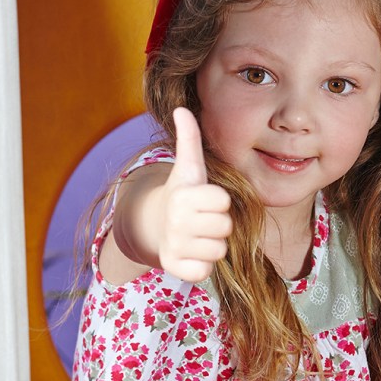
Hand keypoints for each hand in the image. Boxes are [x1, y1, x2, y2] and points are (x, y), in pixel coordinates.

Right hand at [155, 107, 231, 281]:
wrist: (155, 225)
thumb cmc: (183, 194)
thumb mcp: (189, 167)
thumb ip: (189, 138)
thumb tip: (181, 108)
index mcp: (184, 196)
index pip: (223, 201)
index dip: (220, 201)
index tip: (207, 200)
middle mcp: (177, 221)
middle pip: (225, 227)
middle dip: (219, 224)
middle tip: (204, 219)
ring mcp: (175, 245)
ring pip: (218, 250)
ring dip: (213, 245)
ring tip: (199, 236)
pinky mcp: (176, 268)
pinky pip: (204, 272)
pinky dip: (202, 266)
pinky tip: (193, 254)